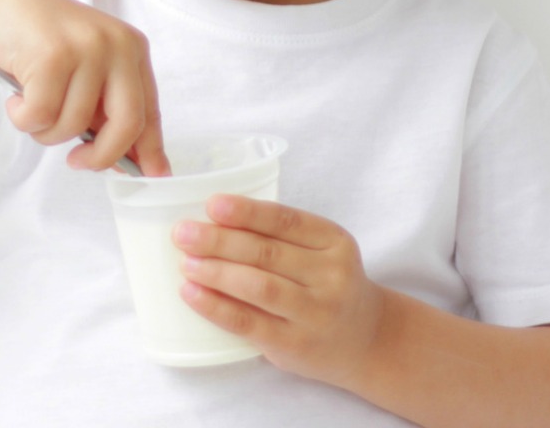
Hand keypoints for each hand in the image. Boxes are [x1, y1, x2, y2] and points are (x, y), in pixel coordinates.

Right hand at [0, 0, 168, 175]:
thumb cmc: (39, 44)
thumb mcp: (85, 73)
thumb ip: (106, 109)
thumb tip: (132, 163)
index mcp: (132, 49)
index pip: (149, 111)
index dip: (150, 150)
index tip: (153, 177)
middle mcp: (117, 45)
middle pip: (127, 123)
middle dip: (101, 155)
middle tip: (76, 162)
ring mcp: (86, 47)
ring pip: (73, 125)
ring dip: (46, 131)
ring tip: (31, 105)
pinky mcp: (52, 55)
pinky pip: (40, 116)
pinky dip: (23, 117)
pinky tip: (16, 96)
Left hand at [172, 194, 384, 386]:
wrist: (366, 339)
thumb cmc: (328, 286)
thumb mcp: (322, 252)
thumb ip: (281, 238)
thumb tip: (212, 221)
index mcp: (334, 242)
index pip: (287, 220)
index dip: (248, 212)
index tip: (213, 204)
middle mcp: (331, 275)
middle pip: (267, 252)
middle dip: (220, 241)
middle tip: (183, 233)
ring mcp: (315, 312)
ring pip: (258, 286)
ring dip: (216, 272)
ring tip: (186, 262)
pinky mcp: (295, 344)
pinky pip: (248, 323)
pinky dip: (216, 307)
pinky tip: (192, 294)